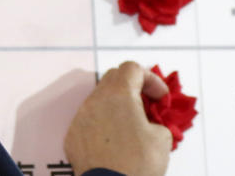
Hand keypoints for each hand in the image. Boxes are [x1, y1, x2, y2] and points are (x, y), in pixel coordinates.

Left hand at [64, 61, 172, 175]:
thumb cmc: (138, 165)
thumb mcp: (162, 138)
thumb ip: (156, 120)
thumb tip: (149, 123)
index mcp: (119, 95)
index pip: (132, 68)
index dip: (150, 79)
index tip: (160, 98)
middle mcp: (95, 101)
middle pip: (113, 78)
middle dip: (133, 87)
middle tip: (147, 105)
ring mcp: (81, 118)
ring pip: (99, 99)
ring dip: (116, 106)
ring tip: (131, 126)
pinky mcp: (72, 136)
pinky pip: (88, 121)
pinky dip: (102, 124)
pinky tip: (114, 142)